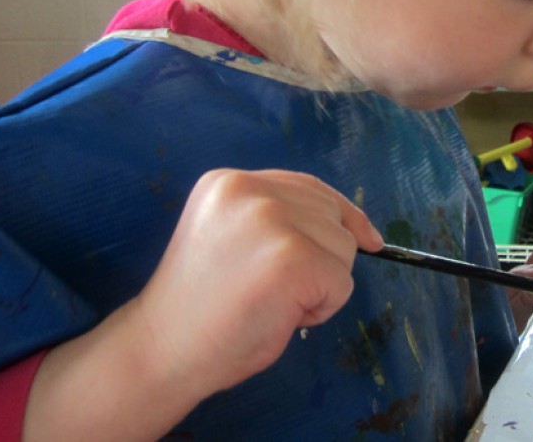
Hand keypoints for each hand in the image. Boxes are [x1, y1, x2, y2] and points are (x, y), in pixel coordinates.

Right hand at [26, 169, 381, 441]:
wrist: (164, 349)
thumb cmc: (202, 307)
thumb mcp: (234, 238)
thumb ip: (277, 220)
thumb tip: (356, 229)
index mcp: (229, 181)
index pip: (309, 187)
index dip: (342, 215)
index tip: (368, 238)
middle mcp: (250, 189)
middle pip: (332, 216)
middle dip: (322, 256)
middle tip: (273, 289)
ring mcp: (271, 220)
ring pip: (343, 250)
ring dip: (321, 284)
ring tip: (272, 302)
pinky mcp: (292, 257)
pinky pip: (342, 283)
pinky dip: (322, 308)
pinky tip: (281, 315)